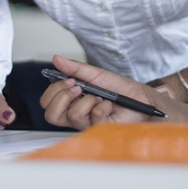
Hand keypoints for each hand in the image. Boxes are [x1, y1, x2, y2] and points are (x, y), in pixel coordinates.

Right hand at [39, 55, 161, 129]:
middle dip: (62, 96)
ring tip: (99, 97)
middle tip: (78, 87)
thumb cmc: (119, 88)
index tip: (69, 80)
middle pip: (50, 115)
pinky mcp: (100, 129)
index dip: (53, 91)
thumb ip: (75, 68)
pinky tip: (110, 105)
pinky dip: (104, 105)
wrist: (140, 98)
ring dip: (88, 100)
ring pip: (73, 115)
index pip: (47, 102)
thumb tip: (56, 59)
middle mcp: (75, 115)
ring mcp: (87, 124)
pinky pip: (94, 116)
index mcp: (71, 102)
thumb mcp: (96, 74)